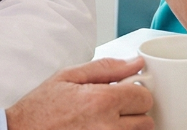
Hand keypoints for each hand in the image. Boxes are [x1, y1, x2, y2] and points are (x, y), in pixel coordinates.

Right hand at [7, 57, 153, 129]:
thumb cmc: (40, 108)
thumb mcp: (69, 76)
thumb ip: (106, 68)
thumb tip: (135, 63)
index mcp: (101, 101)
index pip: (144, 97)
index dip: (135, 93)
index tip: (124, 94)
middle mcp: (107, 127)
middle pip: (146, 120)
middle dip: (133, 112)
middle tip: (113, 110)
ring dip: (127, 128)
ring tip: (105, 121)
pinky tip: (99, 129)